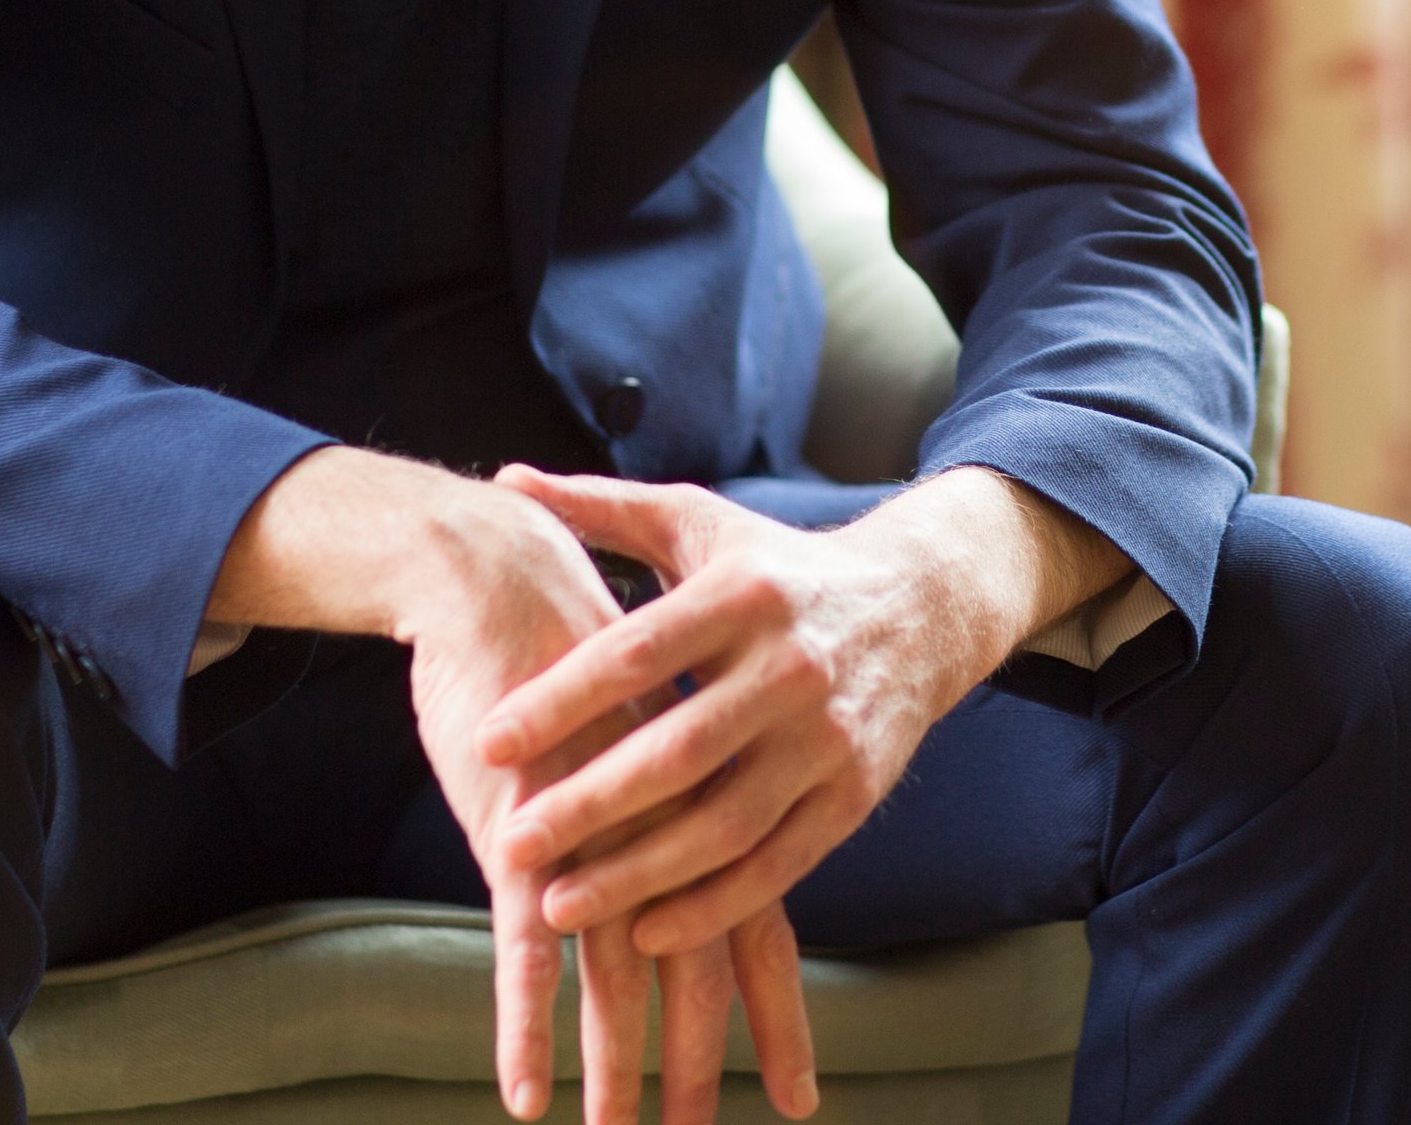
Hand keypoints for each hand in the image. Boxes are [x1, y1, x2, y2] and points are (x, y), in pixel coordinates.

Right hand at [207, 450, 818, 1122]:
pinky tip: (522, 1096)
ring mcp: (596, 832)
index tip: (799, 1098)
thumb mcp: (645, 718)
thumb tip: (688, 843)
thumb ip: (675, 780)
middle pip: (697, 969)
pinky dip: (524, 1030)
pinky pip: (525, 953)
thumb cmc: (571, 640)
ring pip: (615, 977)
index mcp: (706, 798)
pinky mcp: (520, 831)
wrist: (501, 569)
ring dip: (612, 1069)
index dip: (778, 1016)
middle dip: (696, 1067)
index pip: (755, 924)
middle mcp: (665, 822)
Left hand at [477, 467, 1128, 960]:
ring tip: (557, 906)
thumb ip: (603, 509)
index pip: (640, 652)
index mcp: (744, 591)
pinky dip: (712, 906)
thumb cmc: (777, 567)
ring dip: (639, 874)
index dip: (562, 700)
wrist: (921, 608)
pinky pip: (777, 865)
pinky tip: (645, 931)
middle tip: (512, 844)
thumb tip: (507, 480)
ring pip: (726, 823)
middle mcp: (792, 665)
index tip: (490, 743)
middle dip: (590, 804)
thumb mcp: (700, 524)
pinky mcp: (856, 795)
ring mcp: (829, 737)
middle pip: (680, 750)